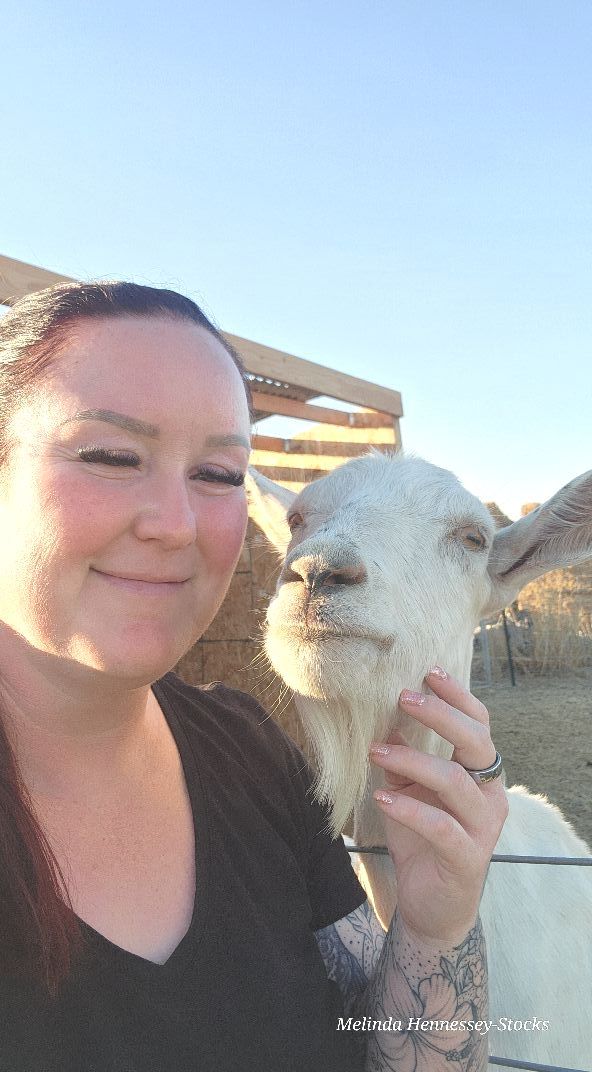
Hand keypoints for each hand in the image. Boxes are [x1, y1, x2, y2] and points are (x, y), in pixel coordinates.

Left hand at [368, 667, 508, 946]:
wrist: (431, 907)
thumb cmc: (421, 841)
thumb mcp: (407, 792)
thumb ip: (401, 759)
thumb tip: (384, 719)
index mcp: (481, 775)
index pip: (479, 725)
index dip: (457, 697)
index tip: (429, 672)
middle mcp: (490, 796)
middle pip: (476, 744)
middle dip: (441, 715)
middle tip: (405, 697)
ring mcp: (483, 828)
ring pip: (455, 782)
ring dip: (413, 760)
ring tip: (376, 749)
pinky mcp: (467, 859)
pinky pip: (440, 826)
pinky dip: (409, 808)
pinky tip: (382, 796)